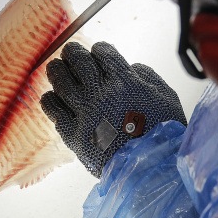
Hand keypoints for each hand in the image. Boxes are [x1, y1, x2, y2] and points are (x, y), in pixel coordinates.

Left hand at [40, 42, 186, 177]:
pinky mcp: (74, 135)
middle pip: (79, 62)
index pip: (104, 53)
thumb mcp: (167, 97)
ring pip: (62, 83)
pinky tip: (50, 96)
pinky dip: (51, 100)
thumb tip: (130, 68)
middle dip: (73, 53)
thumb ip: (147, 76)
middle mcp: (101, 93)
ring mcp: (85, 114)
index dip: (99, 49)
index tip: (97, 51)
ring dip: (57, 71)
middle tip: (69, 51)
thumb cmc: (163, 134)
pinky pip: (55, 111)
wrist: (151, 169)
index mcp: (125, 81)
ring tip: (55, 67)